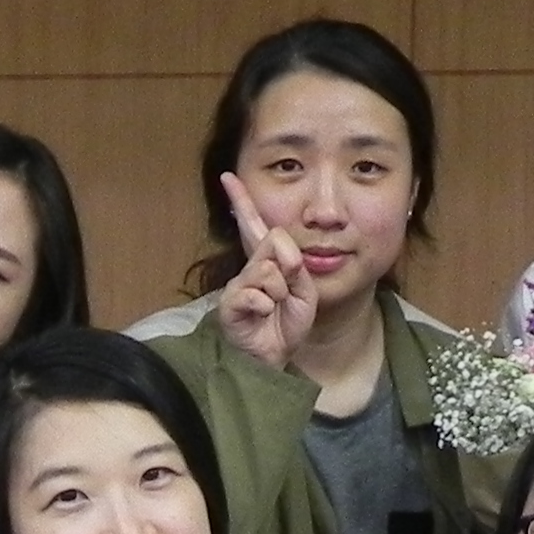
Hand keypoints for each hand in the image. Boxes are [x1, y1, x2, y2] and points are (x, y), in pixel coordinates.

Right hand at [214, 170, 317, 374]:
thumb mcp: (304, 290)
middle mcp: (249, 268)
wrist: (277, 357)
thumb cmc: (287, 323)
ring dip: (280, 292)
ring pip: (268, 270)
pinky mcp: (229, 303)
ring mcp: (238, 285)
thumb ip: (295, 267)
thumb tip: (279, 256)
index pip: (254, 225)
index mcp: (267, 261)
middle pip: (274, 240)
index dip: (241, 200)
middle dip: (291, 266)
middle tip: (288, 290)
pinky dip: (266, 306)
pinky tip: (262, 317)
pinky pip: (255, 293)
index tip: (229, 177)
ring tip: (274, 308)